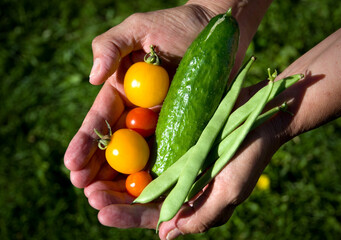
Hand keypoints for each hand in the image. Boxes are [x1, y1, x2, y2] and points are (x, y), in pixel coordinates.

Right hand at [64, 4, 216, 185]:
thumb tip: (92, 78)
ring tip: (107, 202)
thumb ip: (110, 46)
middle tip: (87, 193)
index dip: (85, 144)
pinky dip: (157, 176)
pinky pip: (170, 157)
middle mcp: (139, 114)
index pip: (99, 122)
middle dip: (98, 172)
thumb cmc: (176, 26)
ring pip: (138, 159)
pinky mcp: (186, 132)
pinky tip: (147, 196)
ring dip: (122, 182)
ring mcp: (162, 126)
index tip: (72, 165)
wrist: (216, 33)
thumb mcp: (139, 28)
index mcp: (123, 93)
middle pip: (115, 148)